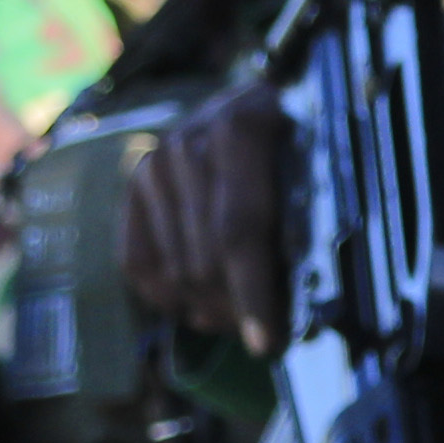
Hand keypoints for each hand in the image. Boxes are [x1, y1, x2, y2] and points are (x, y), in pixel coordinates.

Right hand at [122, 82, 294, 352]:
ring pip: (174, 270)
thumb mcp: (313, 160)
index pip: (239, 229)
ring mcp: (152, 166)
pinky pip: (137, 263)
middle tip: (261, 332)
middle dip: (235, 309)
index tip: (267, 342)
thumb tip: (308, 293)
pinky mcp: (131, 187)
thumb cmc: (295, 140)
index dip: (253, 293)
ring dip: (206, 309)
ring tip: (235, 319)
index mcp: (240, 130)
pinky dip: (166, 296)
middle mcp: (185, 145)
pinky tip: (196, 306)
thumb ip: (305, 213)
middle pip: (204, 258)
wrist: (245, 99)